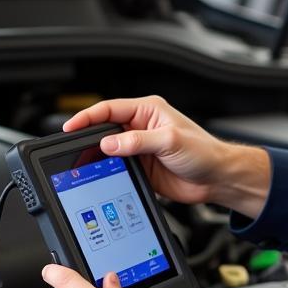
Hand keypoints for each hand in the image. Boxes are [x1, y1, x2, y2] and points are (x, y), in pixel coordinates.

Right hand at [62, 95, 270, 217]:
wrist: (217, 179)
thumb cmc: (204, 152)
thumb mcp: (170, 141)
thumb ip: (138, 141)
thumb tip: (110, 143)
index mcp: (148, 111)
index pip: (109, 109)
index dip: (87, 117)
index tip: (70, 127)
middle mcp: (141, 127)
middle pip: (105, 129)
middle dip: (89, 138)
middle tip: (72, 149)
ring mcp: (140, 149)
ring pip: (109, 151)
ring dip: (98, 157)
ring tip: (84, 164)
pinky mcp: (141, 169)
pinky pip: (118, 168)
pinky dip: (108, 172)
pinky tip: (101, 177)